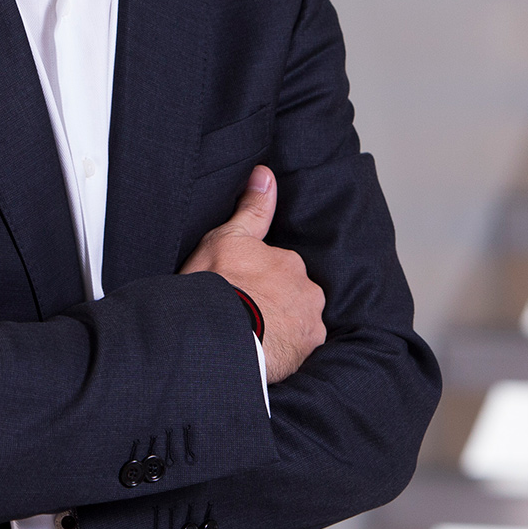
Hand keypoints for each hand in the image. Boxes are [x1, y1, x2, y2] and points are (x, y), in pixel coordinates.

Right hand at [180, 166, 325, 383]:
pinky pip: (298, 350)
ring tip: (253, 336)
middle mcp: (308, 292)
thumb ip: (252, 208)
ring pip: (299, 322)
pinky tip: (263, 353)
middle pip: (294, 295)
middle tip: (247, 312)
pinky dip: (285, 351)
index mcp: (290, 263)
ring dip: (283, 327)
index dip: (260, 278)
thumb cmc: (219, 284)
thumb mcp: (229, 238)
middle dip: (277, 302)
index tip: (243, 288)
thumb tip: (265, 173)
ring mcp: (309, 325)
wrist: (218, 334)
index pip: (281, 269)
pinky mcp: (305, 354)